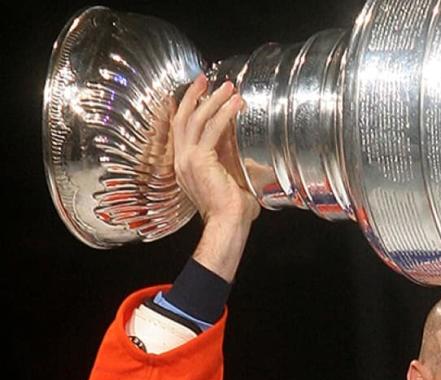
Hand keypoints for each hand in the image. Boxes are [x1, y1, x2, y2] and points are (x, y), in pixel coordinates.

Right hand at [172, 73, 259, 227]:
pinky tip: (235, 104)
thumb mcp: (231, 177)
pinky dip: (224, 114)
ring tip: (228, 87)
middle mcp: (182, 160)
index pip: (182, 130)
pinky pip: (212, 129)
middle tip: (205, 79)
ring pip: (196, 120)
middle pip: (182, 118)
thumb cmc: (233, 210)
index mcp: (186, 165)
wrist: (228, 223)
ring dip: (213, 100)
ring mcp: (188, 159)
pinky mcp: (199, 160)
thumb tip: (244, 147)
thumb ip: (231, 160)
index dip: (188, 109)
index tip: (197, 93)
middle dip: (194, 96)